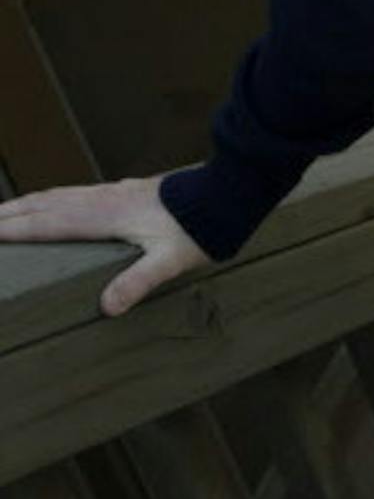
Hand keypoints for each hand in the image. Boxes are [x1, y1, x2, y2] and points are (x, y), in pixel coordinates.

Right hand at [0, 175, 208, 315]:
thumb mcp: (170, 260)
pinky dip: (53, 199)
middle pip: (45, 206)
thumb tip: (107, 308)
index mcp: (105, 216)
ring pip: (59, 196)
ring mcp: (114, 193)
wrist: (226, 193)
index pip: (48, 224)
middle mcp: (103, 200)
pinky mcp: (127, 190)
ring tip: (6, 212)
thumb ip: (139, 282)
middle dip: (10, 214)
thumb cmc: (199, 227)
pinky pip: (76, 194)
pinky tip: (57, 204)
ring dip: (28, 204)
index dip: (14, 230)